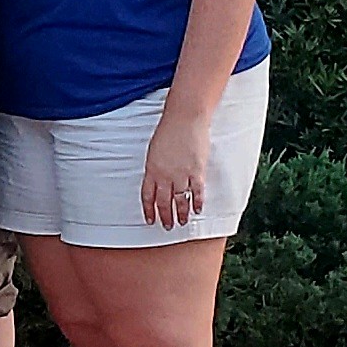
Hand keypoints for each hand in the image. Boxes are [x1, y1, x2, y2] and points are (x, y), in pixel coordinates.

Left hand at [142, 110, 209, 227]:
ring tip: (182, 222)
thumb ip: (155, 167)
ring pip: (180, 200)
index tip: (150, 220)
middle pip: (164, 202)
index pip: (147, 196)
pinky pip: (197, 192)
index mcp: (151, 170)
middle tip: (167, 226)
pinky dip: (197, 202)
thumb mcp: (154, 151)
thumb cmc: (168, 131)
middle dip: (165, 216)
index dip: (149, 210)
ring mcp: (181, 174)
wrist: (184, 120)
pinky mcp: (196, 171)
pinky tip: (198, 210)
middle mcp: (165, 176)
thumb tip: (157, 180)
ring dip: (181, 213)